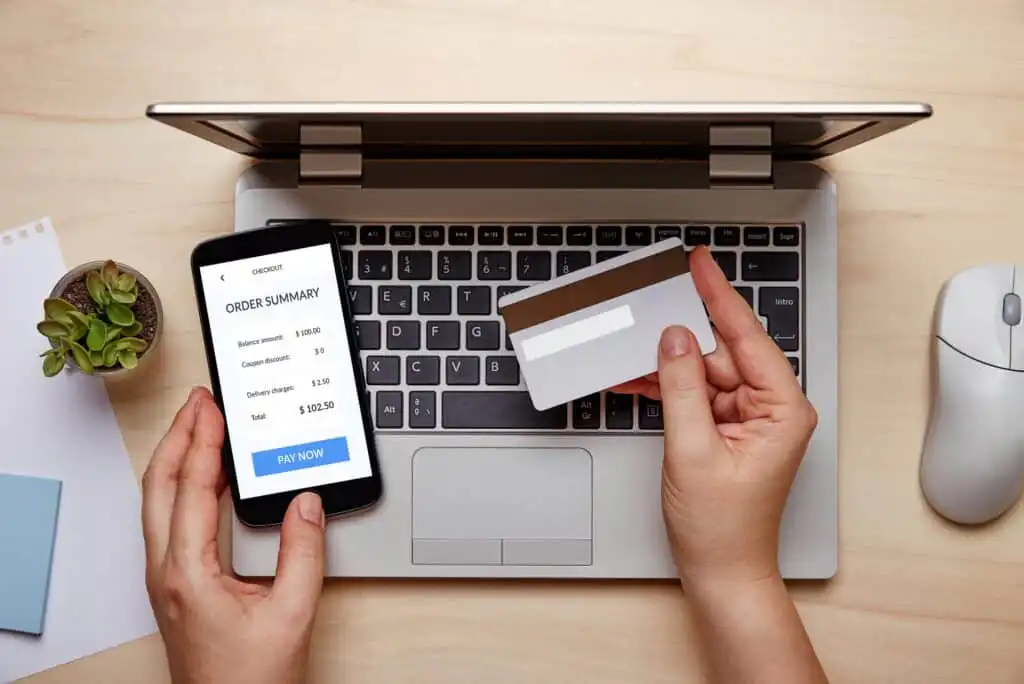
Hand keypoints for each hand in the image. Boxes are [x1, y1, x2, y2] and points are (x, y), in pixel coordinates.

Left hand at [142, 387, 325, 683]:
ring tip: (199, 425)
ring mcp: (164, 577)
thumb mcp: (291, 615)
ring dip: (176, 456)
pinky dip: (183, 483)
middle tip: (198, 401)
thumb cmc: (250, 679)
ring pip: (157, 500)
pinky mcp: (174, 582)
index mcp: (187, 573)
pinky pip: (169, 518)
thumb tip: (307, 503)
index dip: (200, 442)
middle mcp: (165, 571)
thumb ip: (302, 553)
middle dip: (177, 435)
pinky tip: (206, 474)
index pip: (189, 488)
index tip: (211, 408)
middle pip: (157, 485)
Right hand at [612, 246, 816, 586]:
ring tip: (631, 354)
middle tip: (647, 311)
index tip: (700, 264)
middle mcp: (770, 408)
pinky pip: (695, 394)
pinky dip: (666, 388)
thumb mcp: (692, 450)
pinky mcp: (726, 428)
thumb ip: (681, 387)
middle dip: (680, 339)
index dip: (719, 297)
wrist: (721, 572)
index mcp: (782, 408)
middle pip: (721, 352)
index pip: (748, 337)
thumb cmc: (723, 527)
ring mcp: (747, 418)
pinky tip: (637, 379)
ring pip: (702, 372)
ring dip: (666, 367)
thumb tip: (674, 339)